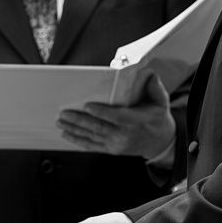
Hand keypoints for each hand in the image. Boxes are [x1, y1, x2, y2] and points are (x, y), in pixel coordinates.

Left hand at [57, 75, 174, 157]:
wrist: (159, 142)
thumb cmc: (157, 118)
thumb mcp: (161, 101)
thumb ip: (154, 87)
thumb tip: (146, 72)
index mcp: (137, 121)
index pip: (118, 117)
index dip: (102, 113)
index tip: (87, 106)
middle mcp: (126, 135)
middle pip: (99, 127)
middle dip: (80, 120)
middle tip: (64, 113)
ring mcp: (117, 144)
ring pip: (92, 137)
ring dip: (74, 129)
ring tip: (60, 121)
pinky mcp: (111, 150)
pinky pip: (92, 146)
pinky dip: (77, 140)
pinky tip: (66, 134)